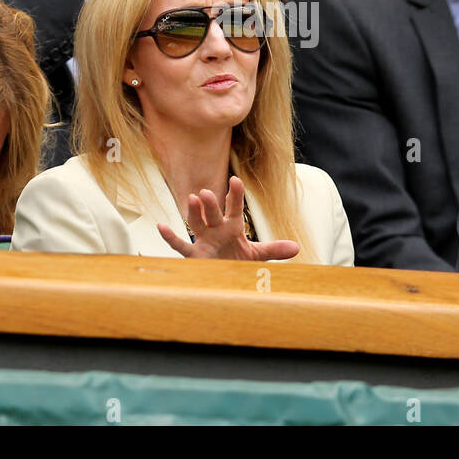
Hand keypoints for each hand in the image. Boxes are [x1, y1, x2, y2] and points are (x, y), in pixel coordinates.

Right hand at [158, 176, 299, 260]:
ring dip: (193, 213)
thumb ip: (273, 249)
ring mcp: (203, 241)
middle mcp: (216, 229)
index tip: (235, 181)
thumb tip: (296, 248)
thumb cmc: (237, 261)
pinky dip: (171, 237)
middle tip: (207, 192)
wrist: (223, 278)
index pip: (234, 207)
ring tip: (191, 199)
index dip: (234, 195)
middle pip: (213, 213)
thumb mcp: (256, 255)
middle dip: (210, 204)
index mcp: (232, 226)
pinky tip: (162, 227)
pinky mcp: (194, 256)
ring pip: (196, 224)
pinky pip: (180, 246)